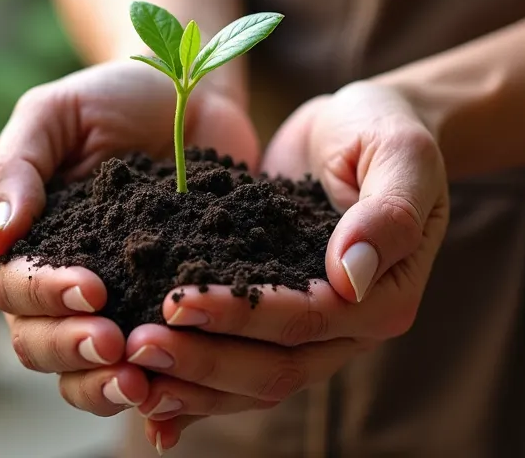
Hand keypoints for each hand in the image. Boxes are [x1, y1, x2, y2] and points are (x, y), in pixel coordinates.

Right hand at [0, 60, 261, 420]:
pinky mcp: (169, 319)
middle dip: (72, 353)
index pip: (13, 287)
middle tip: (118, 348)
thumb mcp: (56, 113)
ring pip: (85, 374)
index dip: (45, 296)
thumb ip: (17, 166)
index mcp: (27, 243)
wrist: (193, 95)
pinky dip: (159, 401)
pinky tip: (174, 413)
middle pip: (39, 345)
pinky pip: (155, 374)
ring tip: (144, 384)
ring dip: (105, 388)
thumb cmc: (113, 97)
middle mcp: (63, 286)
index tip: (91, 289)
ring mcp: (117, 308)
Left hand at [137, 81, 449, 450]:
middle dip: (201, 361)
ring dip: (187, 382)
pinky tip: (140, 397)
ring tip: (125, 369)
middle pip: (272, 369)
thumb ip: (387, 212)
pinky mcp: (270, 322)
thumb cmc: (381, 129)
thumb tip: (352, 276)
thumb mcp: (399, 152)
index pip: (305, 321)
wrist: (357, 127)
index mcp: (385, 299)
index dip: (241, 317)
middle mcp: (347, 330)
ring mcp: (308, 334)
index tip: (177, 303)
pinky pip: (232, 366)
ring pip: (248, 383)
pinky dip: (191, 387)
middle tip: (135, 346)